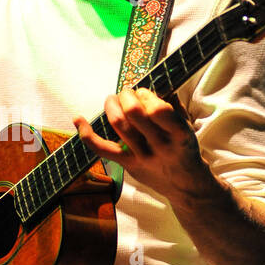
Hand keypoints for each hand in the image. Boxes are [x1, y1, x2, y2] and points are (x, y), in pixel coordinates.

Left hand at [73, 88, 208, 201]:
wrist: (185, 185)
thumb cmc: (183, 148)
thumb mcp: (186, 125)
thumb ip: (171, 103)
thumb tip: (153, 80)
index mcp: (178, 133)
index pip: (157, 109)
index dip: (146, 95)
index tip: (143, 93)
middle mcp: (160, 146)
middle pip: (134, 113)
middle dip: (126, 95)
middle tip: (126, 94)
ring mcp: (142, 157)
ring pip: (118, 125)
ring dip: (111, 105)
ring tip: (113, 101)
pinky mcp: (128, 165)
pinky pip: (102, 149)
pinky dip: (87, 133)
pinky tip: (78, 119)